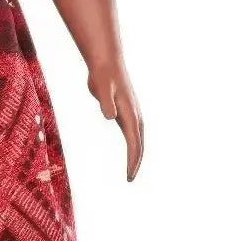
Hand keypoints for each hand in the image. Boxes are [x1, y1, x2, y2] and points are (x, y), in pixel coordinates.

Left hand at [87, 60, 143, 180]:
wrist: (107, 62)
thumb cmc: (104, 75)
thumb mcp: (102, 88)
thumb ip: (106, 103)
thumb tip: (110, 117)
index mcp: (131, 114)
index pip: (134, 143)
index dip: (132, 160)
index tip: (129, 176)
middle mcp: (135, 115)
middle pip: (139, 143)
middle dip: (135, 161)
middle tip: (130, 178)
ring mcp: (131, 113)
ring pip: (137, 137)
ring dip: (136, 153)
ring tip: (131, 169)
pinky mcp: (125, 110)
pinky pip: (131, 131)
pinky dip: (133, 143)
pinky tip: (131, 148)